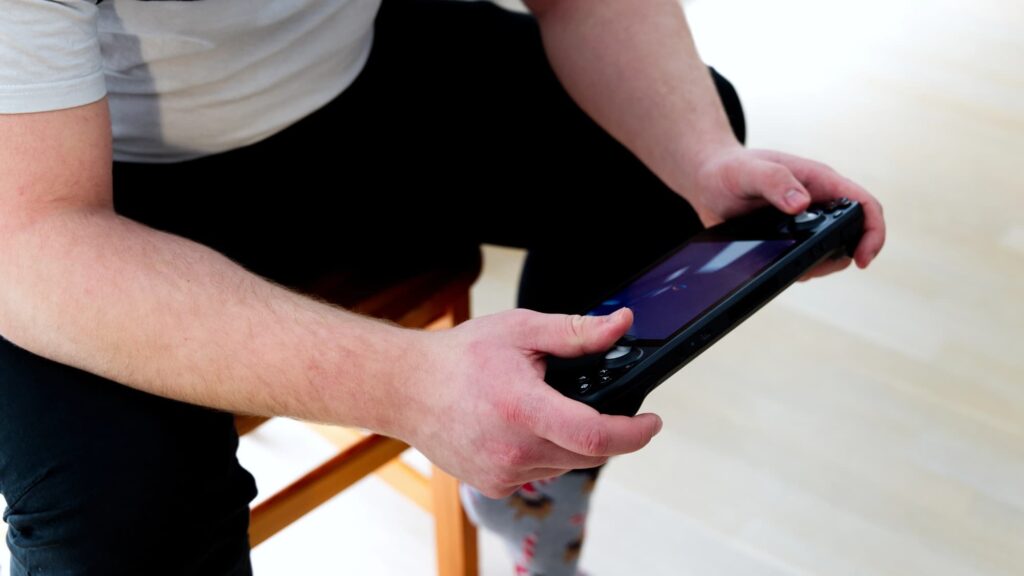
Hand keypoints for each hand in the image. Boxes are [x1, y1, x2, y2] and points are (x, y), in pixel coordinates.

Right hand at [399, 308, 661, 497]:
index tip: (652, 422)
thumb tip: (621, 325)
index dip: (634, 433)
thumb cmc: (460, 358)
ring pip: (565, 464)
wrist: (407, 388)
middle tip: (591, 402)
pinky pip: (539, 472)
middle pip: (587, 453)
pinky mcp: (493, 485)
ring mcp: (502, 473)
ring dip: (571, 441)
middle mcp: (513, 450)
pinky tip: (521, 427)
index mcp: (522, 408)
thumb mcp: (522, 330)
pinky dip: (544, 452)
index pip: (595, 435)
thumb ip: (576, 332)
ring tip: (544, 406)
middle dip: (603, 431)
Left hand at [682, 145, 885, 278]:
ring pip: (831, 251)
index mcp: (819, 181)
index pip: (864, 204)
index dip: (873, 232)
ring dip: (819, 265)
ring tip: (791, 264)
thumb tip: (801, 204)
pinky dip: (799, 267)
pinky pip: (807, 258)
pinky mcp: (791, 237)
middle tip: (812, 267)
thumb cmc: (730, 167)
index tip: (862, 258)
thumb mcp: (748, 170)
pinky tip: (778, 264)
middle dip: (843, 256)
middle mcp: (819, 202)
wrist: (708, 178)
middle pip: (854, 234)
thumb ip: (775, 181)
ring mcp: (807, 222)